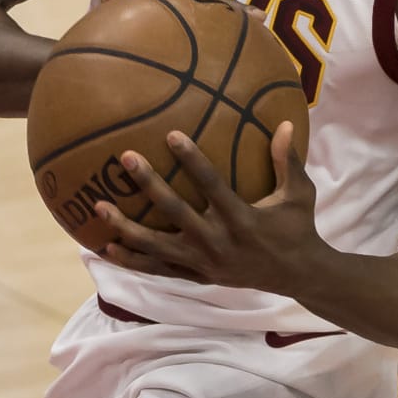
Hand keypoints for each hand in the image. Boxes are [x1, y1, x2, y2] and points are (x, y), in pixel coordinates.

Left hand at [96, 121, 326, 294]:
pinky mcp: (196, 275)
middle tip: (126, 159)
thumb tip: (284, 122)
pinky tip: (107, 247)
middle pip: (174, 211)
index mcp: (241, 218)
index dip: (191, 159)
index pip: (211, 184)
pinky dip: (132, 259)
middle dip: (148, 184)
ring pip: (156, 245)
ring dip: (126, 227)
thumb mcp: (299, 193)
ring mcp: (202, 261)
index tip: (171, 135)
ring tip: (99, 207)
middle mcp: (217, 241)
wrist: (297, 275)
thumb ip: (288, 159)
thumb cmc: (297, 228)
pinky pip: (157, 268)